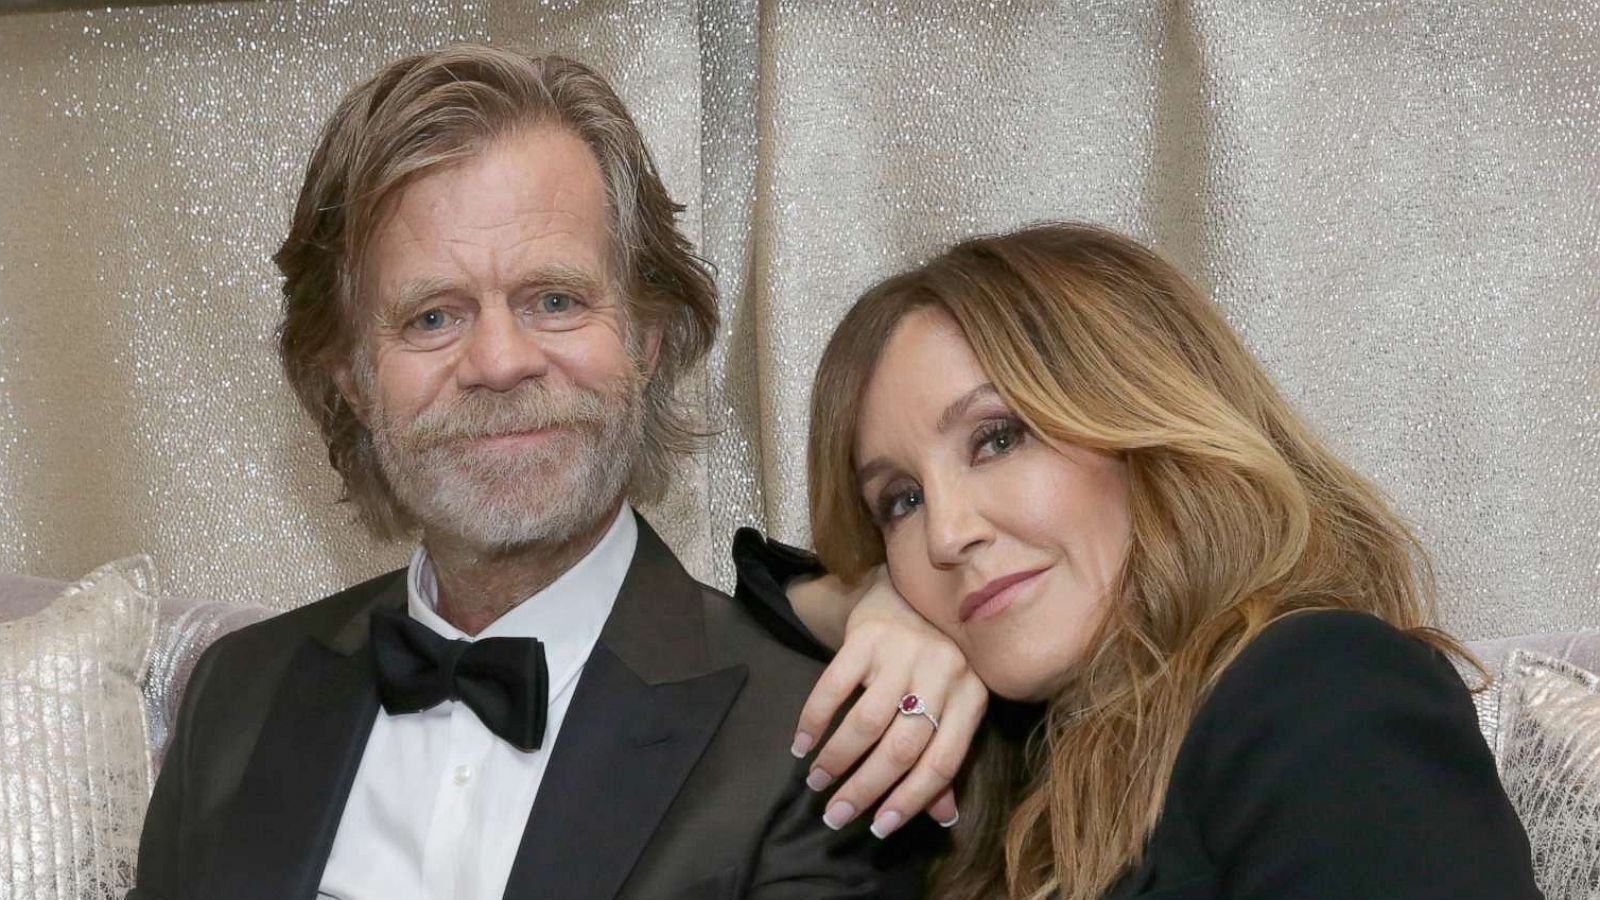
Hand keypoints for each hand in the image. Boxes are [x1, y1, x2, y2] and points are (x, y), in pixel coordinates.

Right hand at [790, 567, 986, 838]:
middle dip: (865, 788)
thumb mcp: (951, 706)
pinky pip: (834, 685)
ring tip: (817, 782)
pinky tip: (802, 745)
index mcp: (972, 697)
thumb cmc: (933, 663)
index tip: (878, 828)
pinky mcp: (868, 634)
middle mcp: (944, 672)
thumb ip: (945, 760)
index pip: (942, 761)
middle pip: (902, 746)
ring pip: (868, 721)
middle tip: (835, 816)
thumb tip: (942, 818)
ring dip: (837, 759)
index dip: (911, 800)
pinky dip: (815, 719)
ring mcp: (905, 651)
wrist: (909, 592)